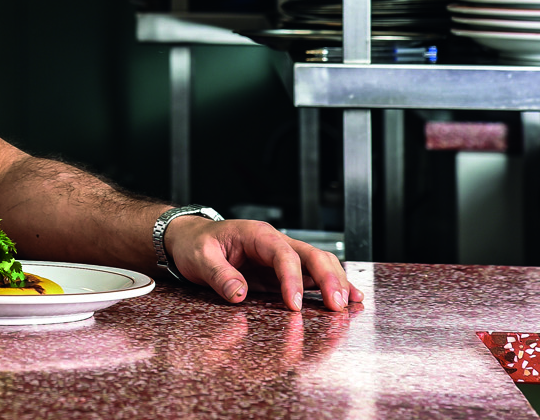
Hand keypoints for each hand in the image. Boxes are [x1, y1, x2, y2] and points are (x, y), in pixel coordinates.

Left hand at [163, 217, 364, 311]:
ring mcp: (282, 255)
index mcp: (256, 234)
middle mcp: (274, 241)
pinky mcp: (282, 270)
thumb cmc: (196, 245)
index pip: (282, 253)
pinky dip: (331, 285)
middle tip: (337, 306)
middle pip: (311, 254)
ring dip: (336, 281)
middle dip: (328, 279)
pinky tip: (348, 298)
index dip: (292, 279)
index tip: (294, 304)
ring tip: (349, 305)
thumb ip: (218, 275)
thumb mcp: (199, 258)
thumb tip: (238, 294)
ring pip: (318, 262)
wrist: (191, 239)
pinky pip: (312, 274)